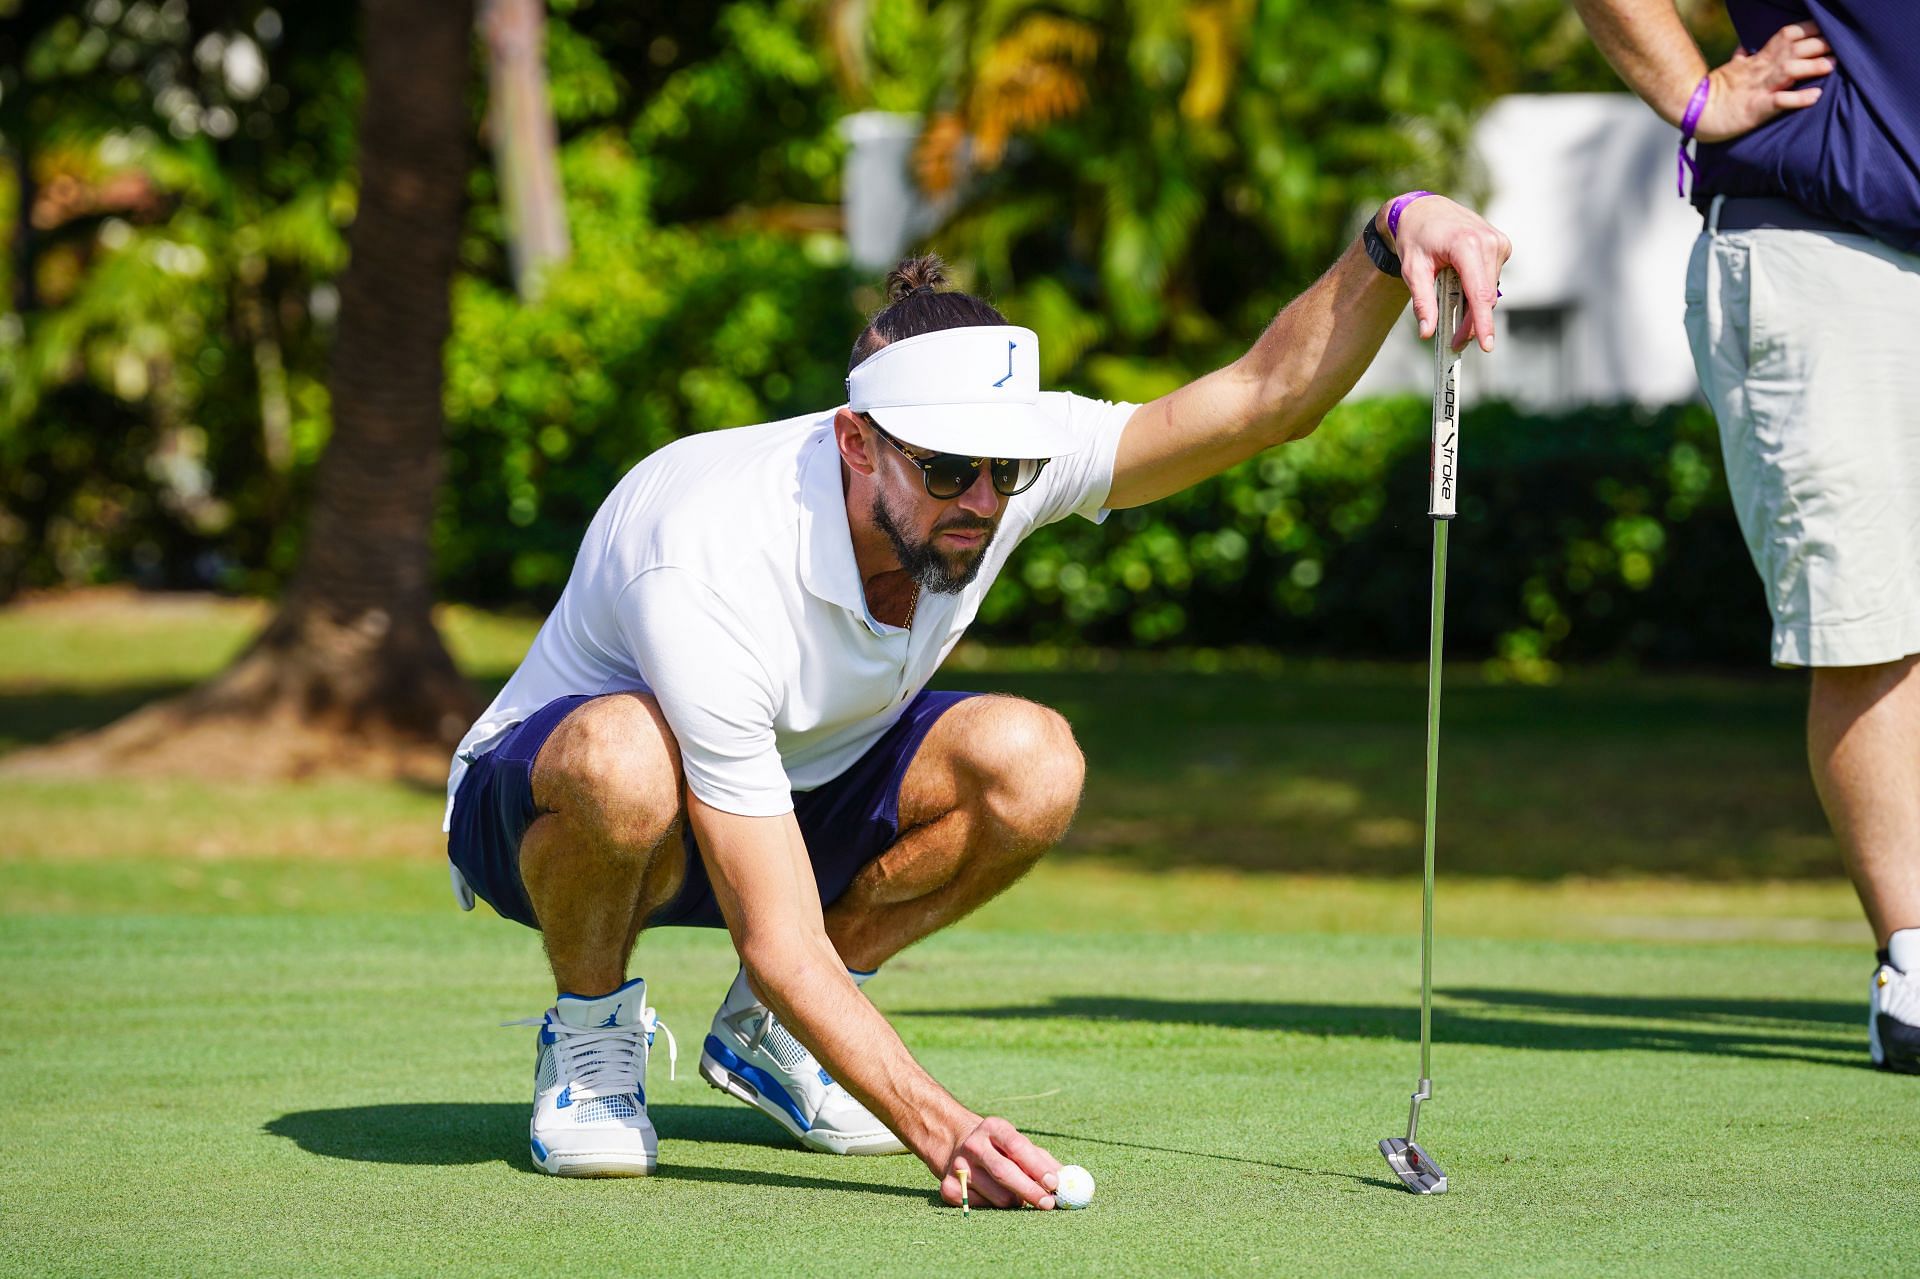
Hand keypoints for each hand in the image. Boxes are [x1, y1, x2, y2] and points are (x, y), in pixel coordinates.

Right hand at [937, 1116, 1061, 1209]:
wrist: (956, 1146)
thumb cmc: (999, 1148)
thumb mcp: (1018, 1144)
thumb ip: (1042, 1160)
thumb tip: (1066, 1179)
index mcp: (993, 1127)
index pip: (1017, 1147)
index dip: (1037, 1167)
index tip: (1054, 1183)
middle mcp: (973, 1144)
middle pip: (1004, 1172)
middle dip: (1031, 1191)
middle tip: (1049, 1204)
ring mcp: (959, 1167)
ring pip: (998, 1197)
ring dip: (1015, 1201)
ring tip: (1016, 1193)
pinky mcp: (948, 1188)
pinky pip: (983, 1208)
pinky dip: (995, 1206)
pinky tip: (992, 1194)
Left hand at [1381, 195, 1511, 353]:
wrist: (1424, 210)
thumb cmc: (1415, 239)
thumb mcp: (1412, 271)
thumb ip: (1422, 302)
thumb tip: (1427, 332)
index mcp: (1466, 245)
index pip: (1479, 293)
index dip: (1482, 322)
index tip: (1487, 346)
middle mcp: (1488, 241)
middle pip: (1485, 296)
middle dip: (1472, 322)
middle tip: (1456, 342)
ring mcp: (1498, 241)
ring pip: (1490, 290)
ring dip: (1474, 307)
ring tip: (1452, 310)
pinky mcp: (1501, 244)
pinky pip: (1491, 278)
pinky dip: (1478, 290)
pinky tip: (1461, 285)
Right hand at [1695, 22, 1832, 143]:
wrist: (1696, 113)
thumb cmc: (1715, 93)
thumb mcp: (1730, 69)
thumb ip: (1742, 57)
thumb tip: (1746, 47)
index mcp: (1758, 58)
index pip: (1788, 34)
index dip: (1810, 29)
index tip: (1827, 28)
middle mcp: (1762, 69)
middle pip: (1795, 48)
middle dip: (1820, 44)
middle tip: (1839, 45)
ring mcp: (1760, 88)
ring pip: (1790, 69)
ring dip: (1812, 66)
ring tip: (1831, 65)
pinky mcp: (1757, 108)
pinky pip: (1780, 101)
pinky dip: (1798, 99)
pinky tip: (1815, 96)